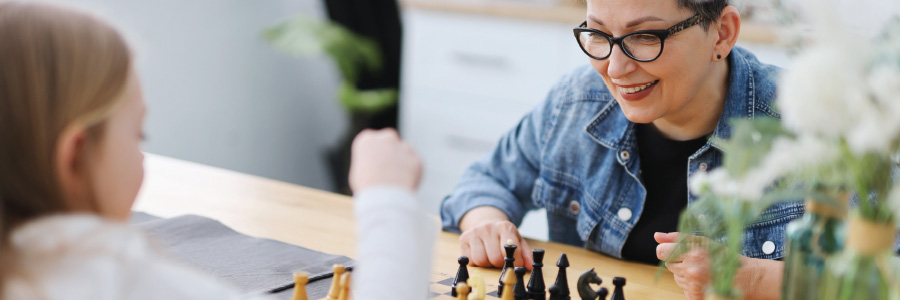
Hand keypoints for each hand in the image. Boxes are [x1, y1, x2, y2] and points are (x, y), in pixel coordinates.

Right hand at [349, 128, 421, 191]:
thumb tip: (378, 161)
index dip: (374, 153)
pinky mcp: (417, 159)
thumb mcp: (361, 171)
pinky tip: (404, 183)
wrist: (384, 198)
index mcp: (368, 139)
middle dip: (390, 150)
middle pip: (389, 139)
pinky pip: (414, 164)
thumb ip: (371, 160)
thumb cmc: (368, 187)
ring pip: (404, 150)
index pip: (372, 141)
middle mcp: (386, 138)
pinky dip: (411, 172)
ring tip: (395, 180)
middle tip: (388, 168)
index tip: (375, 164)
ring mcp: (404, 147)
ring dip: (402, 160)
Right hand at [458, 207, 533, 269]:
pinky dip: (476, 262)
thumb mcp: (517, 240)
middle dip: (499, 264)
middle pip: (495, 258)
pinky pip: (470, 260)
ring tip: (490, 257)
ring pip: (481, 260)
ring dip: (487, 264)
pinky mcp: (463, 238)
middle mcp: (488, 227)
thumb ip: (525, 253)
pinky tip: (480, 254)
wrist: (485, 222)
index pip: (511, 250)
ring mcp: (474, 232)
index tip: (515, 265)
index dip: (515, 261)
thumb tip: (530, 267)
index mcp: (505, 227)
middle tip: (500, 260)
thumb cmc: (504, 236)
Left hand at [655, 232, 783, 299]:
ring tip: (703, 271)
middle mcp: (692, 271)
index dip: (667, 250)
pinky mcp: (695, 298)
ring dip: (684, 273)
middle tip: (697, 260)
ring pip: (675, 276)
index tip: (675, 250)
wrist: (744, 279)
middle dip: (679, 261)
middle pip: (668, 264)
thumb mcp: (703, 241)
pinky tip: (703, 281)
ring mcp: (693, 287)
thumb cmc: (724, 257)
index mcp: (694, 254)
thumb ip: (677, 238)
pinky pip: (682, 288)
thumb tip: (657, 236)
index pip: (662, 252)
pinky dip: (690, 284)